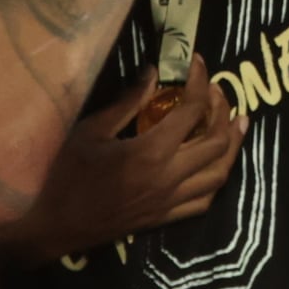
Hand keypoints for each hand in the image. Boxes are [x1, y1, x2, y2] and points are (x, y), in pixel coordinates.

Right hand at [31, 73, 245, 253]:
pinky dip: (216, 178)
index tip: (199, 63)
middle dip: (223, 110)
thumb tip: (153, 73)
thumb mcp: (90, 131)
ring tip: (236, 122)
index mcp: (150, 152)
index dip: (201, 82)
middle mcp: (169, 178)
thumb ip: (127, 102)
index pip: (193, 110)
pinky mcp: (164, 218)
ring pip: (219, 174)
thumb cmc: (64, 174)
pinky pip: (204, 200)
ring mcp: (170, 201)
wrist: (51, 226)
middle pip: (217, 142)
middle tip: (215, 91)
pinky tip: (215, 164)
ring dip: (232, 146)